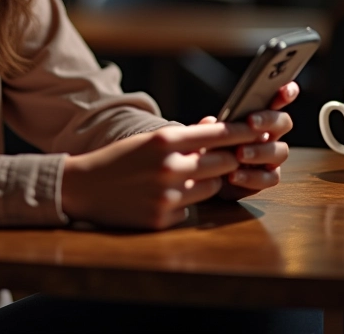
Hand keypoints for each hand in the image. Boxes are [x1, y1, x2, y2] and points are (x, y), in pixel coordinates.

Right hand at [61, 122, 263, 230]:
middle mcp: (169, 167)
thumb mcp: (148, 140)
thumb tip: (214, 125)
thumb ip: (182, 136)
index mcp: (164, 141)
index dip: (243, 131)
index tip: (260, 128)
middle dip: (226, 160)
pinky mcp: (163, 219)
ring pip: (211, 187)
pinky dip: (184, 203)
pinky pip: (191, 210)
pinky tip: (162, 197)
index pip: (218, 134)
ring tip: (183, 177)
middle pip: (224, 163)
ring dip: (206, 182)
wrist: (83, 187)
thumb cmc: (118, 159)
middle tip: (224, 157)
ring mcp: (167, 195)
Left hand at [199, 81, 297, 199]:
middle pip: (283, 122)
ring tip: (239, 153)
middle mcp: (269, 135)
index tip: (284, 89)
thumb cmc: (210, 149)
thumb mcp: (205, 135)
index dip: (285, 93)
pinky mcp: (267, 178)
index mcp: (256, 117)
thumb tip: (210, 121)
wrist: (205, 177)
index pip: (275, 101)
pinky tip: (234, 175)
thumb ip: (209, 128)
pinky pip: (269, 178)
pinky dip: (252, 177)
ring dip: (260, 151)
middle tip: (251, 122)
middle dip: (269, 120)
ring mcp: (271, 157)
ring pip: (280, 151)